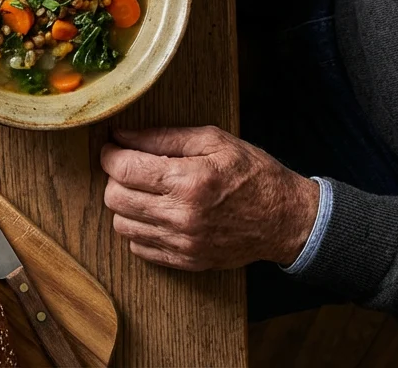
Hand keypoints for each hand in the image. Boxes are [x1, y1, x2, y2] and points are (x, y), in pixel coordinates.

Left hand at [100, 126, 318, 270]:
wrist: (288, 220)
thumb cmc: (253, 174)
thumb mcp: (213, 141)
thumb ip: (163, 137)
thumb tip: (121, 135)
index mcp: (188, 180)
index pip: (123, 169)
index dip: (110, 154)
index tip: (113, 148)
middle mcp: (181, 215)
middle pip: (115, 198)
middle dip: (114, 178)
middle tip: (131, 169)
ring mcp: (183, 243)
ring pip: (122, 225)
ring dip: (124, 205)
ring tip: (145, 192)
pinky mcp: (186, 261)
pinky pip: (138, 248)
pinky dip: (139, 230)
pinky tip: (156, 215)